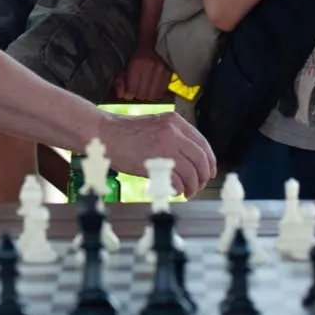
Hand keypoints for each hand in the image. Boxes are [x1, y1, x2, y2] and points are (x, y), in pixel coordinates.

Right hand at [97, 110, 215, 197]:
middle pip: (201, 160)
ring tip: (186, 192)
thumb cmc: (126, 133)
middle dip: (203, 177)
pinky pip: (177, 181)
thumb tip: (190, 159)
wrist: (104, 134)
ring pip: (192, 173)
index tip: (209, 173)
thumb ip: (174, 138)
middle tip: (198, 186)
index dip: (209, 162)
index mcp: (176, 121)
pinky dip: (179, 189)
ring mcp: (166, 147)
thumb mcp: (156, 126)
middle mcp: (175, 132)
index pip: (203, 144)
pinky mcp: (156, 163)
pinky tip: (174, 191)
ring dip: (192, 187)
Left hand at [114, 46, 172, 102]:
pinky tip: (151, 89)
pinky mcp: (168, 74)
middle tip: (135, 92)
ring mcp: (161, 71)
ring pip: (153, 96)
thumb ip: (120, 81)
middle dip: (137, 95)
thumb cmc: (136, 57)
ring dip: (147, 96)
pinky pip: (161, 92)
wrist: (152, 45)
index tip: (128, 94)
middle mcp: (150, 67)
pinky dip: (155, 94)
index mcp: (137, 64)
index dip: (128, 95)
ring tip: (144, 90)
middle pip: (143, 94)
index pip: (133, 89)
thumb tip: (120, 95)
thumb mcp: (125, 66)